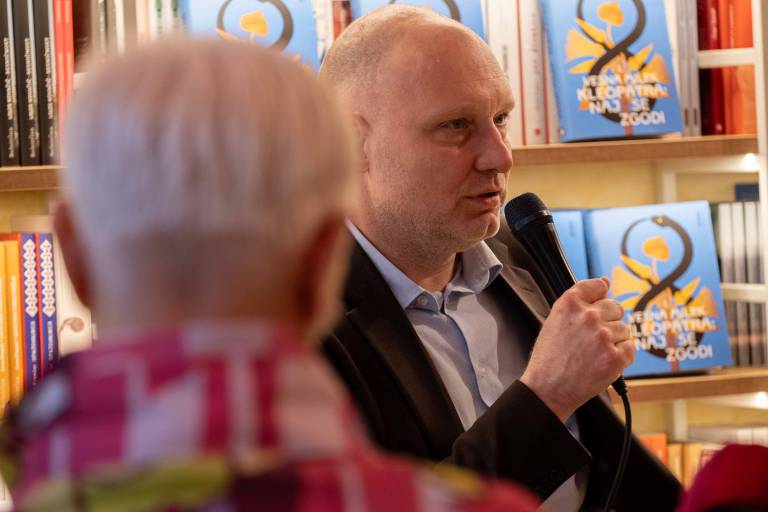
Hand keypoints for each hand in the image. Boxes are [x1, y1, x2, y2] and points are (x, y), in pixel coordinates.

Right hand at [520, 277, 634, 420]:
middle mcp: (587, 317)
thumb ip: (578, 301)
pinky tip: (602, 362)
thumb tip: (605, 282)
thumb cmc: (549, 357)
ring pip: (623, 329)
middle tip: (592, 339)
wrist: (547, 389)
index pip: (597, 286)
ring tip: (593, 354)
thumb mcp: (554, 320)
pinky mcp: (615, 357)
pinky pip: (629, 348)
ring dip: (613, 341)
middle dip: (608, 321)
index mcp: (569, 304)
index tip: (599, 302)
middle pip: (615, 308)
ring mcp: (603, 337)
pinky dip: (620, 356)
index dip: (600, 295)